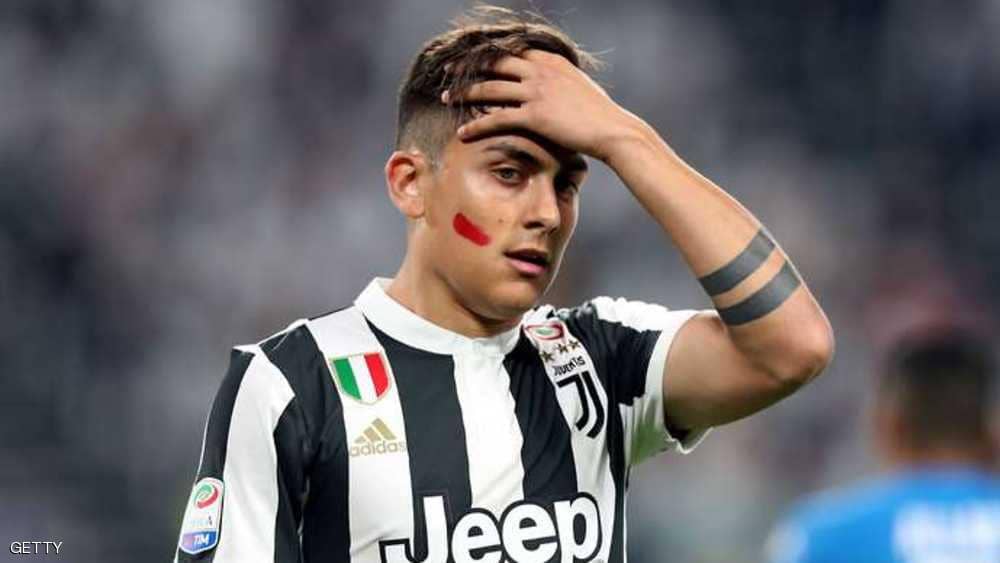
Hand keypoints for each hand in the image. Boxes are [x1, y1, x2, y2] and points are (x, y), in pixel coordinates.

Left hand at [443, 50, 647, 162]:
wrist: (613, 130)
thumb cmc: (600, 114)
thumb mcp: (579, 87)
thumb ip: (560, 81)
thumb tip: (552, 86)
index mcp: (550, 60)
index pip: (510, 50)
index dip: (486, 54)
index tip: (470, 60)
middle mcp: (540, 71)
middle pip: (494, 63)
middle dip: (467, 67)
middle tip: (448, 74)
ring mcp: (536, 91)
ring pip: (490, 88)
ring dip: (464, 93)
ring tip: (447, 99)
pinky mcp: (535, 115)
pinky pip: (497, 118)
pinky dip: (477, 126)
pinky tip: (463, 133)